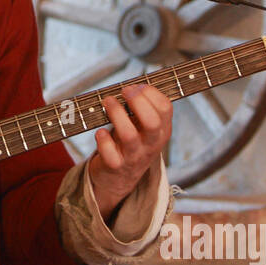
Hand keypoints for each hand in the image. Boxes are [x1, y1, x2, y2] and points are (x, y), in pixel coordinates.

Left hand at [87, 83, 171, 220]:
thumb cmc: (130, 144)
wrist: (119, 179)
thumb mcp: (143, 127)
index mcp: (161, 131)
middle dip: (137, 101)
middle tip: (124, 91)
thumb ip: (142, 108)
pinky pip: (110, 153)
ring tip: (107, 102)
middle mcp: (150, 144)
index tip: (136, 86)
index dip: (150, 92)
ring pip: (129, 135)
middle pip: (152, 122)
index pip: (165, 108)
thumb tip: (134, 85)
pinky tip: (100, 132)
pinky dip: (103, 139)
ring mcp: (133, 156)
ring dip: (116, 114)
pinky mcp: (115, 166)